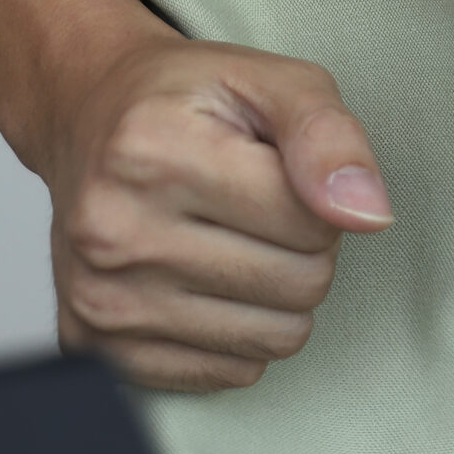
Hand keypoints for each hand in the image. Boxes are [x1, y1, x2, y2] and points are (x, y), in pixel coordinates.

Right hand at [37, 32, 392, 391]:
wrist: (85, 120)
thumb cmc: (185, 100)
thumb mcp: (270, 79)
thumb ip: (330, 136)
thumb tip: (367, 214)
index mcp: (153, 152)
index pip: (311, 221)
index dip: (320, 195)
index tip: (278, 169)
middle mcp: (113, 232)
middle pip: (300, 284)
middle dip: (305, 246)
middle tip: (258, 205)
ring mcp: (100, 298)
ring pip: (275, 338)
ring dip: (277, 294)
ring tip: (234, 238)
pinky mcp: (98, 348)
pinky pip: (231, 373)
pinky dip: (239, 332)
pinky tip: (204, 279)